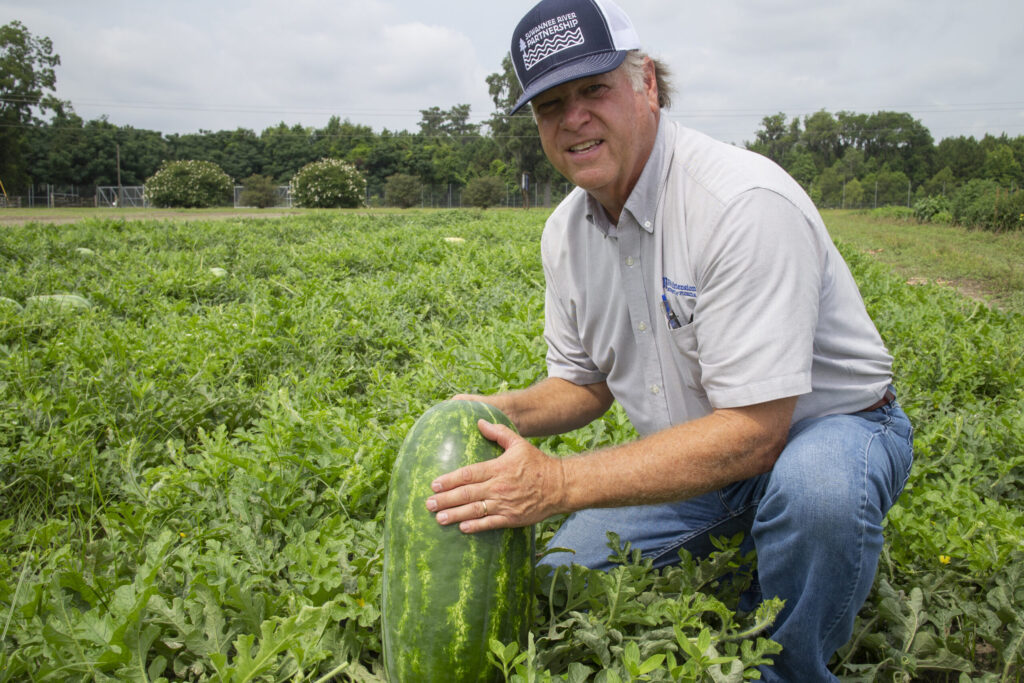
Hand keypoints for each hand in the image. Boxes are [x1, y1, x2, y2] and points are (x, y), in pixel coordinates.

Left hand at [425, 419, 566, 532]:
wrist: (560, 485)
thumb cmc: (537, 463)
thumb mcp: (518, 443)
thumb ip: (498, 433)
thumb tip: (479, 420)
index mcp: (498, 468)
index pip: (468, 474)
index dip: (449, 480)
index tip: (434, 484)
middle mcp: (498, 487)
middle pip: (466, 494)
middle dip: (445, 500)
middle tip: (428, 504)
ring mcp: (505, 504)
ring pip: (475, 510)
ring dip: (455, 515)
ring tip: (439, 518)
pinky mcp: (512, 518)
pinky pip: (490, 524)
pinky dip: (475, 526)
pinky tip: (462, 528)